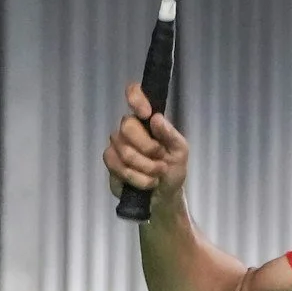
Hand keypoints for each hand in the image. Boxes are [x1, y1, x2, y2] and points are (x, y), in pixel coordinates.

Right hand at [103, 83, 188, 205]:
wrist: (164, 196)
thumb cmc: (173, 169)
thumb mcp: (180, 152)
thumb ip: (171, 135)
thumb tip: (156, 118)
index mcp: (147, 120)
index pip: (134, 94)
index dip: (136, 98)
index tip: (146, 114)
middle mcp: (129, 128)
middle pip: (127, 126)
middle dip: (148, 147)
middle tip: (161, 158)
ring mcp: (117, 144)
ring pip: (124, 150)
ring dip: (146, 167)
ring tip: (157, 174)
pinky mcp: (111, 162)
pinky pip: (118, 166)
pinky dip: (137, 178)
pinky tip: (146, 182)